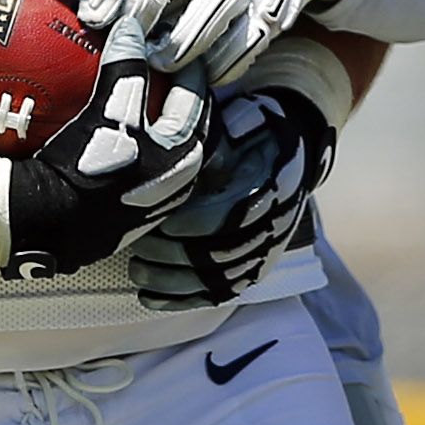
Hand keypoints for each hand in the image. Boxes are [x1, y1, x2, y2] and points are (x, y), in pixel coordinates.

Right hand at [3, 54, 210, 279]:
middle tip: (163, 66)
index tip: (171, 43)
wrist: (48, 223)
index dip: (184, 65)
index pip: (194, 96)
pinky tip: (123, 134)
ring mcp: (157, 198)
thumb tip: (131, 26)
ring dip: (161, 121)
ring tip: (145, 96)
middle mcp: (180, 180)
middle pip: (187, 123)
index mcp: (185, 154)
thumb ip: (126, 68)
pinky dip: (141, 144)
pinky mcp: (133, 209)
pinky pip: (146, 165)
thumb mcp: (110, 113)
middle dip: (178, 94)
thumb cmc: (84, 169)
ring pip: (169, 147)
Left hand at [129, 79, 335, 308]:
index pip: (231, 215)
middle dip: (172, 255)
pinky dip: (182, 300)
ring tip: (136, 269)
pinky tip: (148, 296)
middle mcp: (275, 226)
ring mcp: (266, 254)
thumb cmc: (253, 135)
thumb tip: (179, 142)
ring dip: (171, 281)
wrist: (288, 157)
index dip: (191, 223)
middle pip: (221, 254)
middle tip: (137, 246)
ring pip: (217, 282)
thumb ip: (211, 139)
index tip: (157, 219)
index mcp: (273, 187)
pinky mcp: (254, 272)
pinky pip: (218, 296)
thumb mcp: (241, 124)